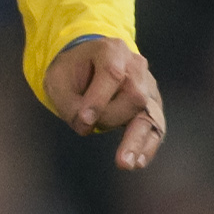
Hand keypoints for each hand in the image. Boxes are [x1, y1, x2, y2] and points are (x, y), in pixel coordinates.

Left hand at [42, 36, 165, 170]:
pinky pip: (155, 128)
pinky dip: (146, 146)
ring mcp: (148, 86)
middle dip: (109, 116)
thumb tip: (86, 127)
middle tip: (85, 127)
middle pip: (133, 95)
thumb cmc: (71, 71)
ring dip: (136, 140)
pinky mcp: (151, 106)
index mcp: (112, 50)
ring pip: (148, 114)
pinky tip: (137, 162)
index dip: (98, 99)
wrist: (88, 64)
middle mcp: (136, 67)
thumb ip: (69, 102)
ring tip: (125, 163)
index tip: (82, 120)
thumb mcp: (58, 80)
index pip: (112, 74)